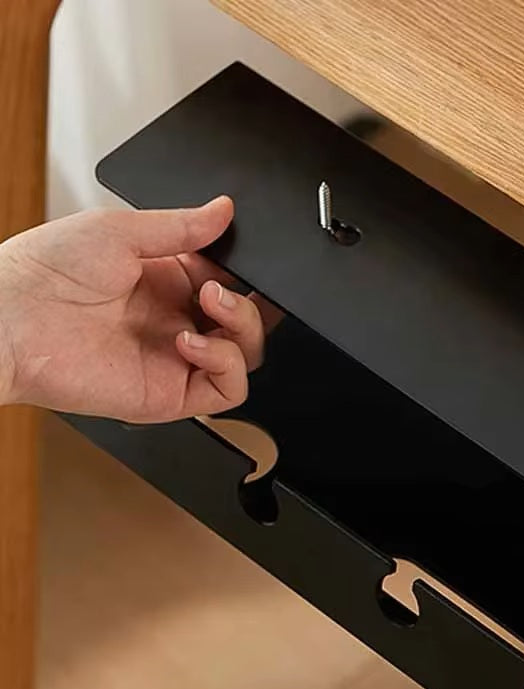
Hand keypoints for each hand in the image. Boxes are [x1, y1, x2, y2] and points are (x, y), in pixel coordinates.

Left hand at [0, 197, 279, 419]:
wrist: (10, 321)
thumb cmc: (44, 273)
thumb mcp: (119, 229)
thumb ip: (181, 225)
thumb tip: (224, 210)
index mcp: (167, 281)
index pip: (232, 282)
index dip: (248, 276)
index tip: (246, 261)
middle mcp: (176, 321)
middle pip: (247, 322)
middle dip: (251, 304)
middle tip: (222, 288)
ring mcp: (177, 360)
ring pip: (246, 355)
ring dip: (243, 329)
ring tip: (211, 306)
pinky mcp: (173, 394)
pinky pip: (228, 391)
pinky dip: (226, 365)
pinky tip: (192, 342)